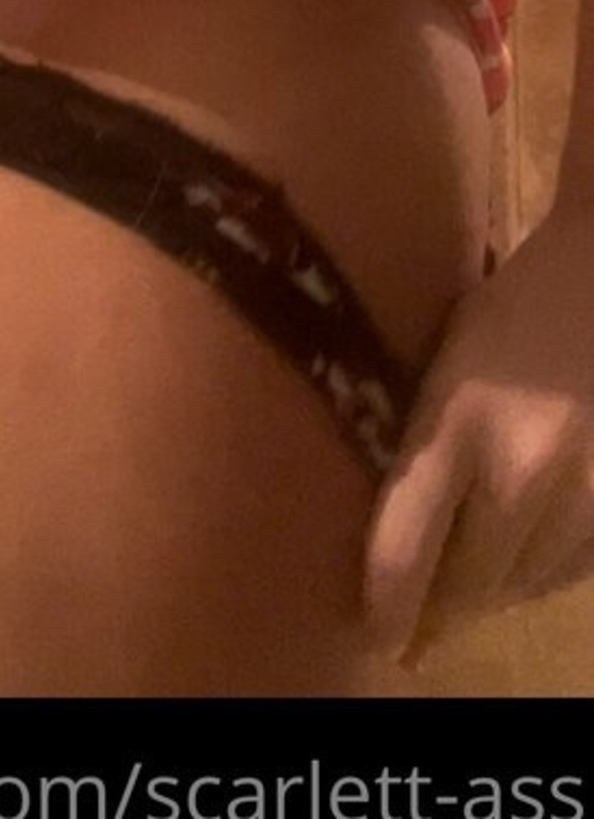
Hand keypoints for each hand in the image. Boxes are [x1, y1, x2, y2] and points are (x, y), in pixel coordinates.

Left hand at [363, 203, 593, 661]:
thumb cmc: (507, 308)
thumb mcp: (439, 365)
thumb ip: (419, 443)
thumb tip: (390, 524)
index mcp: (453, 427)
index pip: (403, 555)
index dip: (383, 613)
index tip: (371, 636)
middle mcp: (518, 474)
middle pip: (466, 590)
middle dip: (434, 616)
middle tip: (410, 632)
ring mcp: (578, 493)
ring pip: (523, 588)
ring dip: (490, 595)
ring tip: (464, 589)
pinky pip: (568, 570)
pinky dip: (540, 572)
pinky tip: (520, 559)